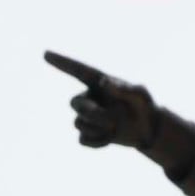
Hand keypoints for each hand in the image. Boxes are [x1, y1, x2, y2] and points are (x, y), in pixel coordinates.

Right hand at [45, 50, 163, 154]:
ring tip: (115, 128)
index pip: (78, 71)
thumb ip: (124, 88)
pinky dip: (98, 142)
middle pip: (75, 104)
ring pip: (78, 123)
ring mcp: (87, 117)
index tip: (46, 54)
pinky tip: (111, 139)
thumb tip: (103, 82)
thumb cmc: (145, 107)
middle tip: (112, 122)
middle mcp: (90, 97)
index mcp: (99, 83)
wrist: (148, 130)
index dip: (62, 62)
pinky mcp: (88, 134)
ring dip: (98, 128)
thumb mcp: (141, 95)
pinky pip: (83, 140)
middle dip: (92, 114)